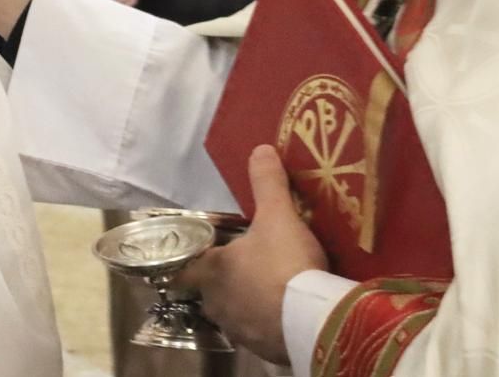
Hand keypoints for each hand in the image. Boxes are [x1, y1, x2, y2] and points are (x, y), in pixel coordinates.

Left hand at [178, 146, 326, 364]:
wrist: (312, 319)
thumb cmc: (284, 263)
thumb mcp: (278, 216)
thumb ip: (267, 184)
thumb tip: (260, 148)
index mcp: (213, 271)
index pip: (186, 268)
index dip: (190, 262)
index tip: (197, 258)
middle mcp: (218, 303)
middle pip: (210, 294)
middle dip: (223, 285)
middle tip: (244, 271)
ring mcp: (240, 330)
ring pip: (233, 316)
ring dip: (246, 305)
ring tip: (268, 293)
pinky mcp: (265, 350)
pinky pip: (261, 335)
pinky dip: (268, 325)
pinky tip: (286, 316)